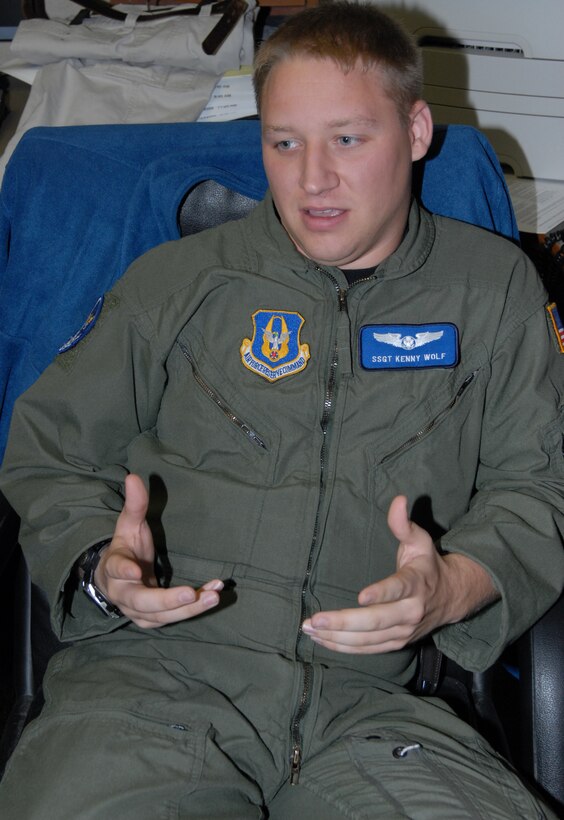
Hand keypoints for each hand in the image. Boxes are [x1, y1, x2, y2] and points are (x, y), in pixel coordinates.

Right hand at [95, 474, 222, 627]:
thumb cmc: (126, 548)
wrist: (115, 581)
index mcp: (114, 569)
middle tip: (191, 593)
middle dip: (168, 600)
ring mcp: (137, 612)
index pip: (116, 569)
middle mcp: (123, 595)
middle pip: (142, 602)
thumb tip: (134, 477)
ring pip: (162, 616)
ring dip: (190, 608)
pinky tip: (213, 595)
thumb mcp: (128, 525)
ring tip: (214, 595)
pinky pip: (174, 618)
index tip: (135, 570)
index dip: (124, 571)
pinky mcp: (152, 620)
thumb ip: (135, 504)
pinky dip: (194, 609)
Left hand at [302, 495, 497, 653]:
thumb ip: (403, 524)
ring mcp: (403, 631)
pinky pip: (368, 649)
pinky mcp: (396, 643)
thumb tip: (398, 499)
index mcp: (416, 584)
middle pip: (377, 621)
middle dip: (344, 622)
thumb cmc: (427, 565)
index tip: (361, 596)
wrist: (452, 597)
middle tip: (316, 619)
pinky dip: (343, 647)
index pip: (398, 589)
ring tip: (310, 629)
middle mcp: (410, 611)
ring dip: (337, 637)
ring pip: (368, 640)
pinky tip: (322, 641)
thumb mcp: (419, 540)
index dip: (381, 593)